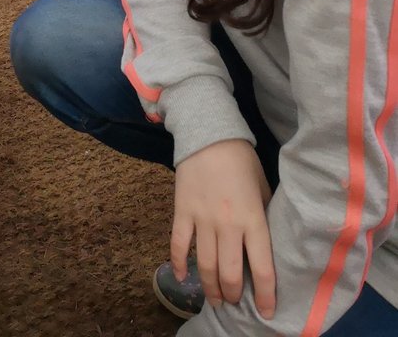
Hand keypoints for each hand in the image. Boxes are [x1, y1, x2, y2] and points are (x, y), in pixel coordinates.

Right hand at [171, 139, 274, 319]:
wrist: (208, 133)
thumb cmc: (241, 159)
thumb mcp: (263, 186)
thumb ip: (263, 214)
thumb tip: (265, 240)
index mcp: (253, 219)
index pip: (263, 268)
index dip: (266, 296)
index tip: (267, 312)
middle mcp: (228, 225)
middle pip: (230, 274)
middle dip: (233, 295)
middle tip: (235, 302)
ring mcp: (202, 219)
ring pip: (205, 265)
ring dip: (210, 288)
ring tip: (215, 299)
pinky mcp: (182, 211)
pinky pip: (178, 244)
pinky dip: (179, 264)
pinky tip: (183, 278)